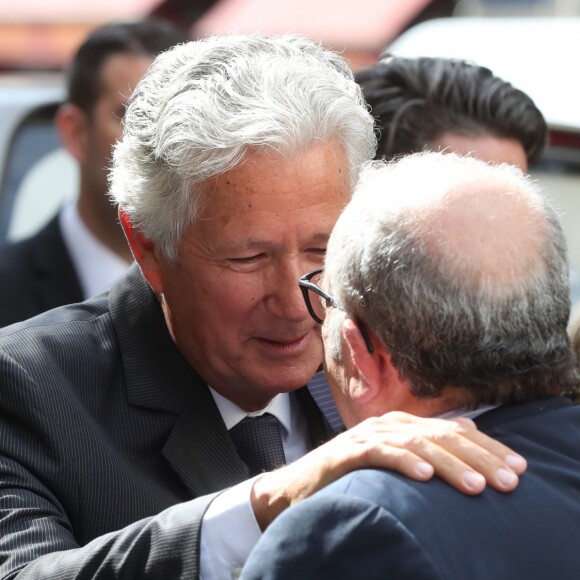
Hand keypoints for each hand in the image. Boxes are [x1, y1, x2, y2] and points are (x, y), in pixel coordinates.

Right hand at [250, 411, 526, 529]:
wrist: (298, 486)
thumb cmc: (351, 476)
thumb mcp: (393, 459)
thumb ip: (425, 444)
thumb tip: (469, 430)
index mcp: (402, 424)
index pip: (453, 430)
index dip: (488, 447)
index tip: (518, 468)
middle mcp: (388, 424)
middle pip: (440, 435)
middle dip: (479, 457)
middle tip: (508, 481)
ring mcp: (367, 436)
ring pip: (416, 444)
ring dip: (449, 464)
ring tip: (477, 486)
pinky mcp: (347, 453)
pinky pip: (379, 454)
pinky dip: (403, 463)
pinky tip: (425, 477)